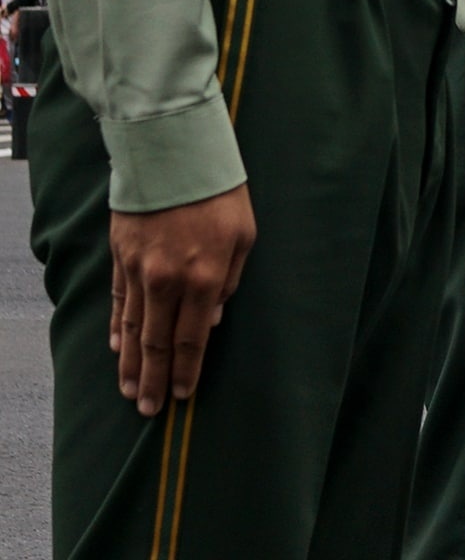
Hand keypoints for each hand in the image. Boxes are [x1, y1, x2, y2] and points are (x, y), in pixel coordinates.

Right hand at [108, 186, 254, 415]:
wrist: (174, 155)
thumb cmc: (221, 194)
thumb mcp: (245, 235)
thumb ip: (231, 281)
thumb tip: (213, 320)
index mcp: (205, 277)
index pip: (193, 338)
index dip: (186, 370)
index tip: (182, 395)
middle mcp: (168, 281)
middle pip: (158, 343)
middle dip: (154, 380)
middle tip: (149, 410)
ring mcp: (139, 271)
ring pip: (133, 329)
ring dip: (132, 364)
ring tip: (131, 391)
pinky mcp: (120, 258)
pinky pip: (118, 303)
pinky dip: (118, 328)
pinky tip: (118, 349)